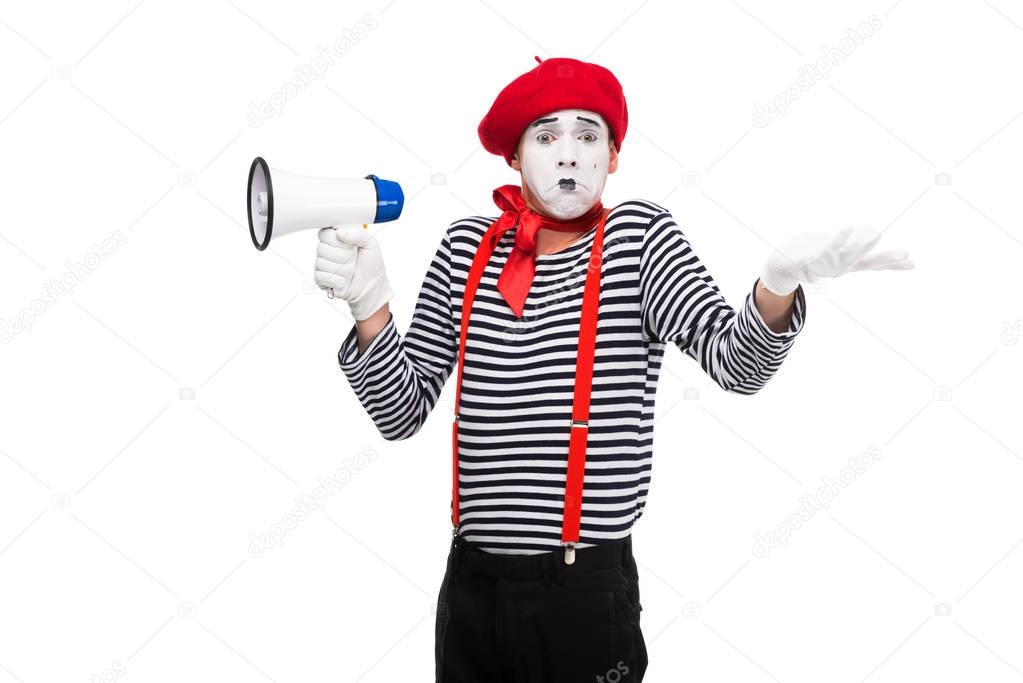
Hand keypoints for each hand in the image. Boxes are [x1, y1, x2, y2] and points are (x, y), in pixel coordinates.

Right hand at [314, 226, 393, 320]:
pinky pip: (322, 276)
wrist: (372, 286)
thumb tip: (339, 232)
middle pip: (322, 248)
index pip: (325, 233)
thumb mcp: (370, 243)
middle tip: (353, 259)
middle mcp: (326, 249)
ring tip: (351, 270)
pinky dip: (337, 280)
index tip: (350, 245)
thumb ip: (357, 233)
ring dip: (342, 269)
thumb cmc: (371, 264)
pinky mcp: (320, 279)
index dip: (337, 240)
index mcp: (336, 238)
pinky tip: (344, 280)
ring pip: (322, 263)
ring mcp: (321, 264)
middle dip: (343, 256)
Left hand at [759, 226, 913, 294]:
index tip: (912, 262)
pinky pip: (830, 246)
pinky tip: (848, 227)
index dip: (893, 263)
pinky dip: (839, 238)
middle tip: (904, 253)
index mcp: (852, 265)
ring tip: (875, 233)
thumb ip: (870, 259)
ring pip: (850, 253)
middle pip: (868, 260)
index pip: (877, 264)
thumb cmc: (821, 259)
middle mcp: (843, 266)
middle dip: (885, 257)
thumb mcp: (848, 260)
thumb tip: (901, 262)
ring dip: (861, 244)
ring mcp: (830, 263)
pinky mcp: (816, 256)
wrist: (787, 265)